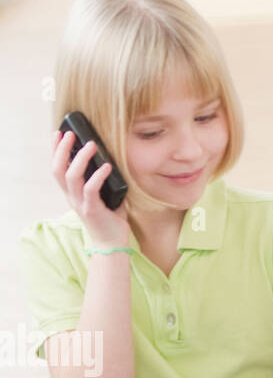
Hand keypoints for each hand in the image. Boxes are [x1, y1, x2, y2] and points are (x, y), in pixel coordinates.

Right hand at [53, 128, 129, 247]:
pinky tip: (106, 166)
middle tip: (71, 134)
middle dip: (61, 150)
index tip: (58, 133)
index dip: (55, 151)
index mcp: (72, 193)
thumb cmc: (110, 217)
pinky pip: (90, 190)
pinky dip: (98, 176)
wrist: (112, 243)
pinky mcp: (92, 210)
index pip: (58, 168)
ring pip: (71, 177)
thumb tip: (113, 159)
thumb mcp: (105, 194)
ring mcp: (80, 204)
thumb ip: (104, 180)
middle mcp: (72, 197)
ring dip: (80, 159)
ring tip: (91, 145)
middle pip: (58, 170)